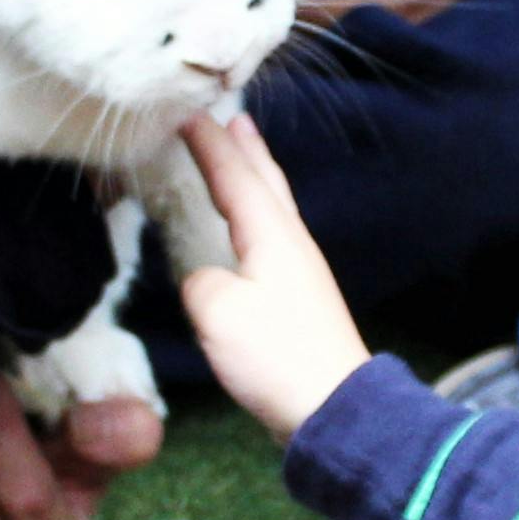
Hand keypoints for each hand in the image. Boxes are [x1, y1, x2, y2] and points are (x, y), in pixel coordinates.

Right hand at [174, 110, 373, 441]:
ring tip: (241, 154)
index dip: (209, 145)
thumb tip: (207, 279)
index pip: (235, 176)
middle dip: (245, 148)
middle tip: (229, 117)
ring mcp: (300, 271)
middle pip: (266, 182)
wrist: (332, 406)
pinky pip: (272, 235)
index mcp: (272, 236)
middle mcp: (291, 243)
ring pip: (273, 206)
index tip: (186, 113)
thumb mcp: (219, 313)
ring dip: (254, 175)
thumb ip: (201, 282)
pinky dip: (256, 212)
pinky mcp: (300, 299)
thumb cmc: (276, 356)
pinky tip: (249, 226)